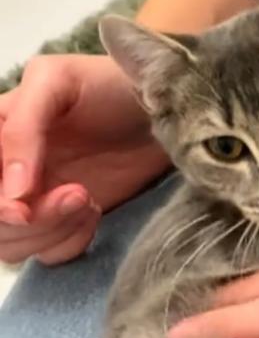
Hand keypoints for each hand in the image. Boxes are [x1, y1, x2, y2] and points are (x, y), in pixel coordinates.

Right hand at [0, 54, 168, 263]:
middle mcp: (6, 170)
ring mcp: (34, 199)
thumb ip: (22, 129)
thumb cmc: (108, 84)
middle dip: (31, 220)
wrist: (164, 110)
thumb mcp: (56, 83)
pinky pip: (48, 254)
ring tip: (88, 199)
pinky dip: (71, 242)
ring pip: (13, 245)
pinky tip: (95, 211)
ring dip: (52, 231)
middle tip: (77, 195)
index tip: (22, 208)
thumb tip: (11, 193)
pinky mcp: (64, 222)